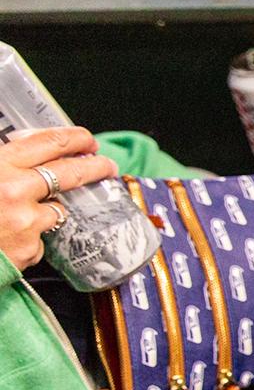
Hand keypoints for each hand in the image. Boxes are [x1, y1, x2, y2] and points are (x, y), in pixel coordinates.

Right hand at [0, 127, 117, 269]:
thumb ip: (1, 158)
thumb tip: (28, 143)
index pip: (49, 142)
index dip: (75, 139)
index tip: (88, 139)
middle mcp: (15, 190)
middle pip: (71, 173)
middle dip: (95, 167)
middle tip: (107, 165)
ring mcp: (25, 222)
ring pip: (56, 211)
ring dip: (47, 211)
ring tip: (20, 216)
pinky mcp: (28, 250)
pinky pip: (40, 240)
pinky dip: (29, 238)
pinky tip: (7, 240)